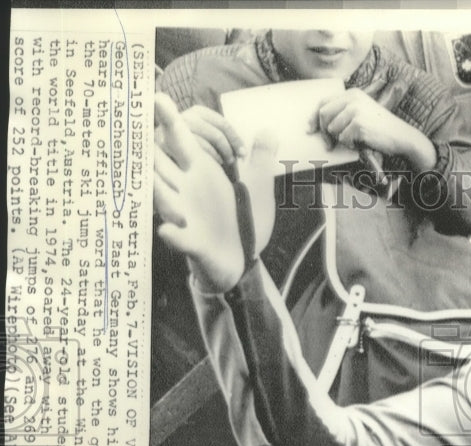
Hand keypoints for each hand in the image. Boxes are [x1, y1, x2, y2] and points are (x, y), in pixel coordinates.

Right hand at [153, 94, 275, 292]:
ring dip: (158, 187)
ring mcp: (184, 215)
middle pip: (158, 163)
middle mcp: (184, 189)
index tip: (156, 95)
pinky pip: (177, 237)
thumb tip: (270, 131)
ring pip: (160, 196)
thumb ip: (261, 160)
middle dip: (149, 148)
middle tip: (137, 129)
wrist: (241, 262)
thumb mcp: (258, 189)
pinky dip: (173, 234)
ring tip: (148, 173)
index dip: (169, 119)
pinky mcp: (191, 243)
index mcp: (199, 171)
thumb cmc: (243, 222)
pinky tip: (168, 230)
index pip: (180, 139)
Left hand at [309, 88, 435, 169]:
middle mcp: (353, 99)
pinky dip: (351, 145)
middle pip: (323, 114)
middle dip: (323, 132)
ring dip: (341, 140)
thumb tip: (318, 124)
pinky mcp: (359, 124)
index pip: (324, 102)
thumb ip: (343, 113)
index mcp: (353, 94)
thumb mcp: (363, 113)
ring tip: (357, 140)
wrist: (402, 137)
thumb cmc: (381, 129)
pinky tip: (363, 143)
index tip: (310, 129)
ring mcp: (356, 111)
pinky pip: (344, 139)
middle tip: (329, 145)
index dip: (314, 117)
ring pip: (333, 129)